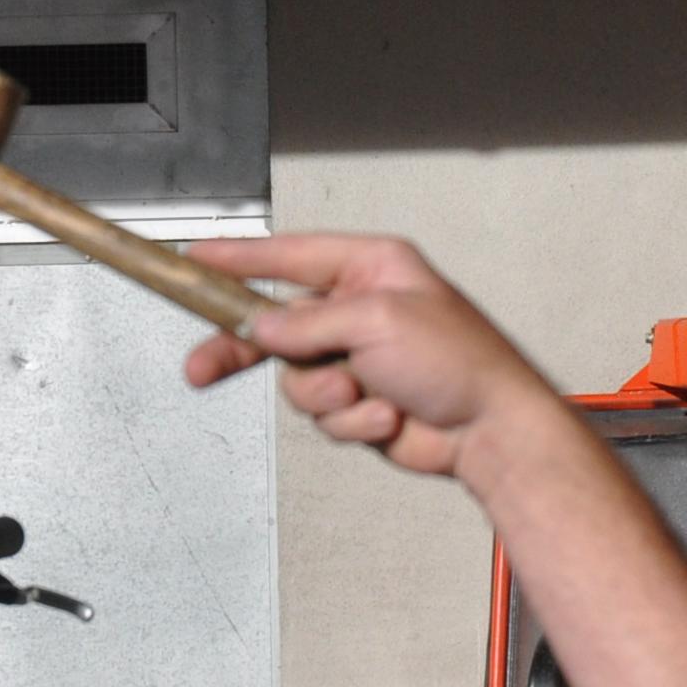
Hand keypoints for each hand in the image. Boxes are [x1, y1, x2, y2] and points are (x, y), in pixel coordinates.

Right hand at [181, 236, 547, 482]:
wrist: (490, 430)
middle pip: (276, 323)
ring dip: (328, 396)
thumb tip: (263, 325)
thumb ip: (310, 322)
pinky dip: (353, 421)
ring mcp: (357, 358)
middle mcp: (360, 309)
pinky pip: (324, 415)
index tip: (196, 258)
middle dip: (245, 350)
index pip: (288, 255)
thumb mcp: (379, 322)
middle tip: (204, 368)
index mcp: (371, 269)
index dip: (238, 258)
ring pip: (296, 379)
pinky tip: (389, 415)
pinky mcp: (358, 403)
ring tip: (366, 394)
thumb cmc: (463, 362)